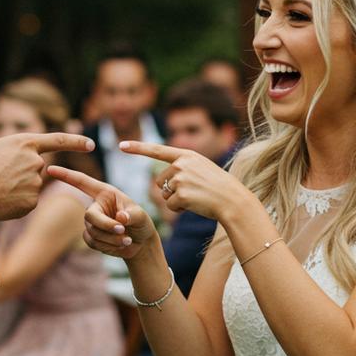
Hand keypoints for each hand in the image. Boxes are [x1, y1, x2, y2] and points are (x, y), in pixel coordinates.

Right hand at [0, 132, 94, 220]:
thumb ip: (5, 149)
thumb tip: (7, 156)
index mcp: (24, 143)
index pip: (58, 140)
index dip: (76, 142)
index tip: (91, 144)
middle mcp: (35, 161)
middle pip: (37, 168)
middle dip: (22, 173)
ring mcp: (35, 182)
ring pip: (31, 186)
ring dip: (18, 188)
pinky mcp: (32, 201)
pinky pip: (28, 201)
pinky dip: (16, 203)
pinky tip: (2, 201)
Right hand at [46, 165, 157, 259]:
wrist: (140, 244)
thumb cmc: (141, 223)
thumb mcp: (142, 216)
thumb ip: (133, 215)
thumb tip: (121, 217)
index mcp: (105, 193)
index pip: (82, 182)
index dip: (66, 175)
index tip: (50, 169)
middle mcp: (96, 205)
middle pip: (90, 215)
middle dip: (106, 225)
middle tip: (123, 231)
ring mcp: (92, 222)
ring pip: (93, 232)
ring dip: (111, 238)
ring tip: (128, 240)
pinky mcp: (91, 237)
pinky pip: (93, 243)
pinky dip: (108, 246)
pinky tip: (120, 245)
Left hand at [120, 141, 243, 222]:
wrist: (233, 200)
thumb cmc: (219, 187)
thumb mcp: (202, 169)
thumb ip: (183, 168)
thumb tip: (162, 181)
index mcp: (186, 155)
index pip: (157, 150)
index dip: (138, 148)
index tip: (121, 145)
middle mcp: (181, 164)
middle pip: (160, 182)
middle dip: (170, 190)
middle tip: (193, 192)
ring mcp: (180, 179)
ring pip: (164, 195)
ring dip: (176, 200)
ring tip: (196, 197)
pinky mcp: (181, 194)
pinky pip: (170, 206)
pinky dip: (179, 209)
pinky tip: (194, 205)